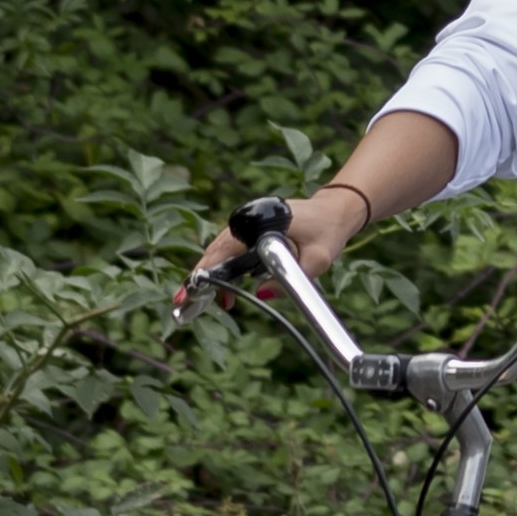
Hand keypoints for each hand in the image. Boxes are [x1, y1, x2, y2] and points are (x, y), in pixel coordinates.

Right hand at [177, 189, 360, 308]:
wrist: (334, 212)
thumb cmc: (327, 233)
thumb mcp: (319, 260)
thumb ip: (293, 277)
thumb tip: (261, 293)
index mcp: (260, 223)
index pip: (225, 249)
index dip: (206, 270)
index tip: (190, 288)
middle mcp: (248, 221)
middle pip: (215, 251)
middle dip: (198, 278)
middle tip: (182, 303)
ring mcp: (247, 225)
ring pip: (219, 252)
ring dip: (208, 276)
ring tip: (197, 302)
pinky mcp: (250, 231)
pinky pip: (229, 252)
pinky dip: (221, 270)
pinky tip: (223, 293)